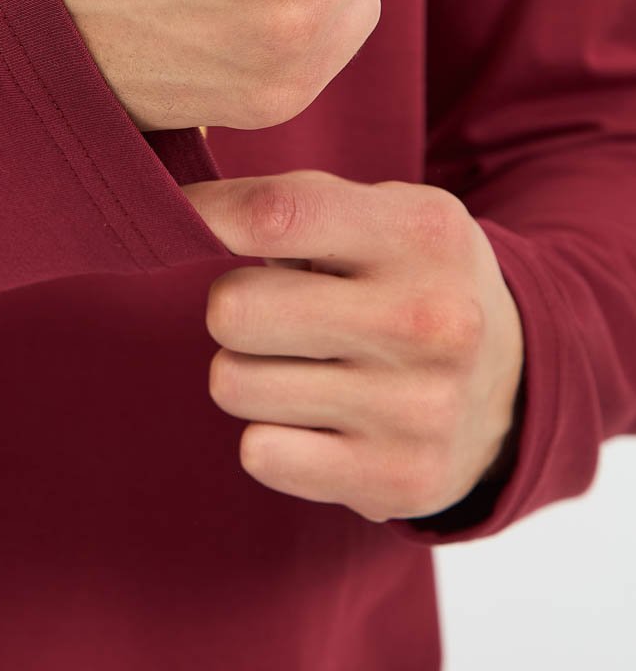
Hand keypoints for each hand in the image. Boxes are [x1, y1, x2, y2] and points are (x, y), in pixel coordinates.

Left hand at [182, 170, 524, 522]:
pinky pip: (259, 453)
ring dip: (247, 370)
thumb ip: (291, 204)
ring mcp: (417, 408)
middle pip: (233, 308)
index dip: (201, 215)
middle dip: (233, 303)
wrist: (511, 383)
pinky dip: (271, 434)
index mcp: (422, 233)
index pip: (275, 216)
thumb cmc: (410, 279)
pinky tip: (317, 417)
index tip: (173, 216)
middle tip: (271, 308)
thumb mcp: (383, 212)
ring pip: (231, 382)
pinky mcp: (398, 480)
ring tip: (300, 361)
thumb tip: (173, 208)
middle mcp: (430, 320)